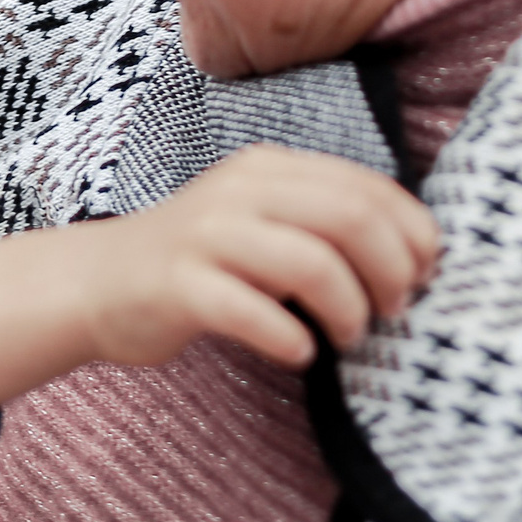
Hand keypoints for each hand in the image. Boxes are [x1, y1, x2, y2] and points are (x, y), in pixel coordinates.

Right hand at [0, 145, 439, 418]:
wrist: (96, 283)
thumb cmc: (199, 263)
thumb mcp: (261, 222)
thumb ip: (321, 224)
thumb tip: (413, 259)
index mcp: (268, 169)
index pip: (367, 187)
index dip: (412, 234)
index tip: (424, 276)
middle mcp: (239, 191)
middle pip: (348, 218)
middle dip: (390, 271)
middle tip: (394, 310)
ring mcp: (205, 236)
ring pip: (309, 263)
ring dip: (348, 309)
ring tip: (348, 337)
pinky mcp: (177, 286)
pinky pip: (251, 312)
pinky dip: (290, 339)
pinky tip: (298, 352)